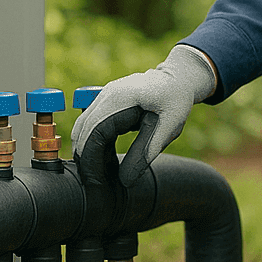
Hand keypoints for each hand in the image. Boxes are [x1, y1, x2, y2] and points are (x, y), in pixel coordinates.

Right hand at [71, 45, 216, 185]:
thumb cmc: (176, 99)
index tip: (95, 181)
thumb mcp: (168, 127)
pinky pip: (91, 123)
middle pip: (83, 130)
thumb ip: (146, 152)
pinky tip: (101, 160)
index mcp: (120, 98)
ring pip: (83, 127)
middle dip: (84, 159)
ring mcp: (104, 95)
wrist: (178, 78)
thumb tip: (125, 180)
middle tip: (93, 184)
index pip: (94, 132)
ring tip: (96, 175)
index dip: (91, 159)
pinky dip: (92, 142)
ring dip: (86, 151)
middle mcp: (106, 94)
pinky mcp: (105, 101)